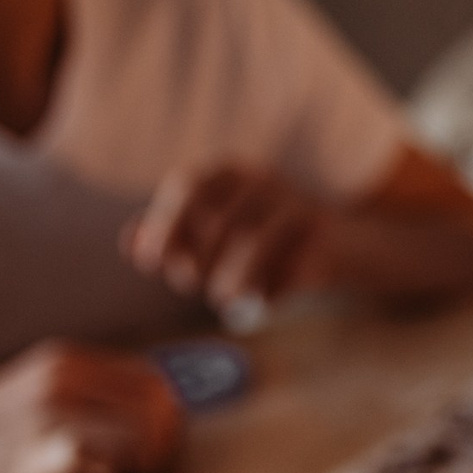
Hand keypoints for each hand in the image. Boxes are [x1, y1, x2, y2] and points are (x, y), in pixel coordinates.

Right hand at [0, 342, 182, 472]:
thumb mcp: (40, 390)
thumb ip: (92, 393)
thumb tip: (159, 413)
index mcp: (68, 360)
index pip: (154, 382)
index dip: (166, 418)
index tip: (152, 446)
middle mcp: (62, 378)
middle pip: (158, 407)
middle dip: (164, 442)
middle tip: (141, 469)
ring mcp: (49, 412)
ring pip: (140, 431)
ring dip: (143, 462)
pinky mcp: (37, 452)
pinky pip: (100, 455)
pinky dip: (111, 472)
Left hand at [122, 163, 336, 309]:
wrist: (342, 248)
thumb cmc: (267, 240)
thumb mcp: (215, 234)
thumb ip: (172, 236)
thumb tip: (130, 245)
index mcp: (234, 170)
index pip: (190, 184)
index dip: (165, 224)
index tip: (149, 263)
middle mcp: (266, 180)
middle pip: (219, 218)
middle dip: (197, 260)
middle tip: (189, 285)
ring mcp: (301, 206)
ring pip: (255, 245)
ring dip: (230, 280)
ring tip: (222, 298)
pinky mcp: (326, 240)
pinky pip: (289, 270)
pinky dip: (267, 292)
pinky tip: (259, 302)